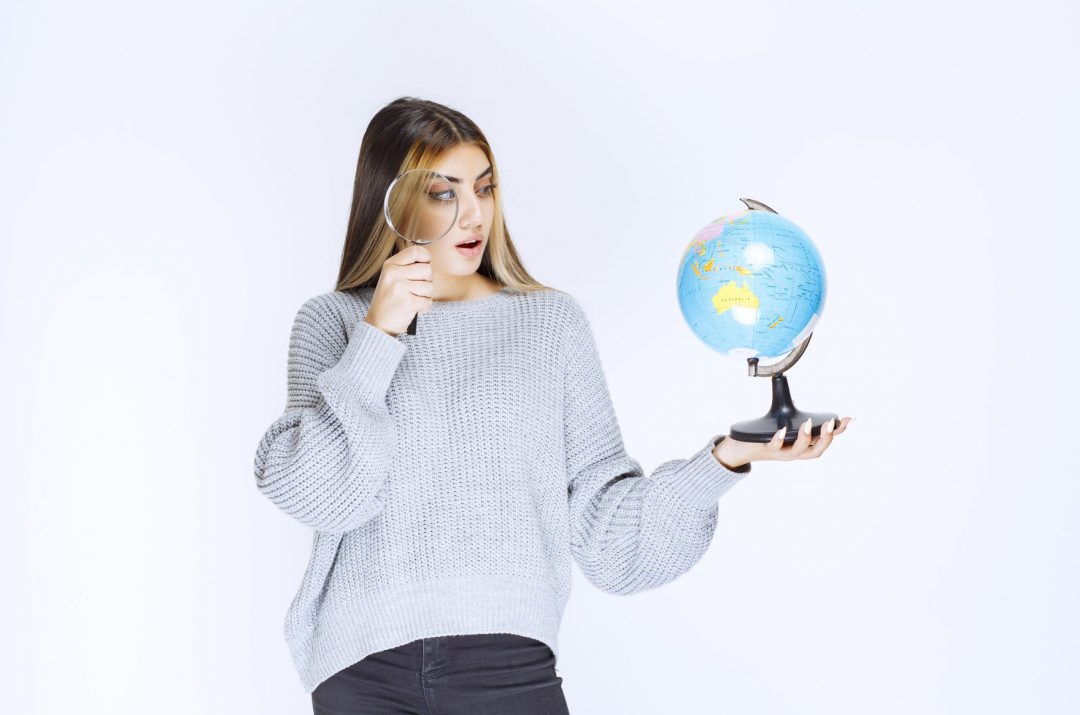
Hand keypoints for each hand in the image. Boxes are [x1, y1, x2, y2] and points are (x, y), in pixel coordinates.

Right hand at [364, 244, 434, 335]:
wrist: (379, 323)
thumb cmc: (390, 299)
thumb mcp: (392, 277)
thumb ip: (407, 266)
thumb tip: (428, 259)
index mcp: (390, 265)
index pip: (415, 252)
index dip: (426, 257)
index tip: (426, 264)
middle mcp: (394, 274)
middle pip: (427, 270)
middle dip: (427, 281)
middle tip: (416, 289)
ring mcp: (400, 288)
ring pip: (429, 286)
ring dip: (425, 295)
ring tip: (413, 299)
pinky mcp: (407, 302)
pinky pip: (428, 301)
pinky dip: (424, 307)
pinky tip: (414, 308)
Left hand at [714, 417, 852, 468]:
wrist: (740, 448)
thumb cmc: (763, 434)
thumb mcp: (781, 421)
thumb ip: (788, 408)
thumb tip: (785, 379)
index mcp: (802, 444)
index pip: (824, 439)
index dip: (839, 431)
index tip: (850, 419)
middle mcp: (795, 451)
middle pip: (817, 451)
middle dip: (828, 438)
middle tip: (833, 424)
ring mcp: (782, 453)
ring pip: (800, 452)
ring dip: (807, 438)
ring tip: (809, 424)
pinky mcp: (766, 450)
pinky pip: (775, 448)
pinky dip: (779, 440)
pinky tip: (781, 432)